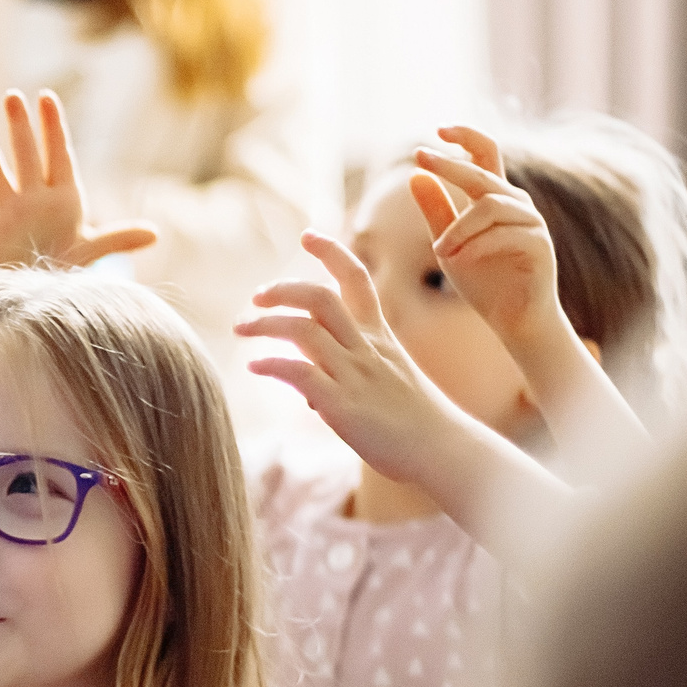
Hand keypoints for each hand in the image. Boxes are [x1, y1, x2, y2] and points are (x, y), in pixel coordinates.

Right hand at [0, 90, 158, 269]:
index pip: (59, 157)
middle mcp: (33, 202)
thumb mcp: (91, 254)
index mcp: (62, 201)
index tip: (46, 97)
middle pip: (26, 158)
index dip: (54, 128)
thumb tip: (155, 233)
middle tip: (12, 96)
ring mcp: (8, 217)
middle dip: (20, 128)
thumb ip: (117, 240)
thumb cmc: (67, 273)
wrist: (40, 305)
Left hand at [236, 232, 470, 485]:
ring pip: (303, 331)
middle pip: (320, 297)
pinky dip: (272, 364)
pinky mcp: (343, 406)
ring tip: (241, 328)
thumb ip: (347, 376)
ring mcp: (354, 375)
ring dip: (265, 324)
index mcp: (380, 337)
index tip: (307, 235)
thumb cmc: (418, 423)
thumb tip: (307, 391)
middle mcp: (366, 349)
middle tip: (257, 298)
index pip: (357, 279)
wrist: (445, 451)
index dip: (332, 252)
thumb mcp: (387, 384)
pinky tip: (255, 367)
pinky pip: (300, 373)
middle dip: (283, 289)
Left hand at [408, 126, 564, 350]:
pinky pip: (504, 235)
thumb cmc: (484, 283)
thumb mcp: (449, 245)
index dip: (467, 137)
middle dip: (450, 164)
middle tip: (420, 157)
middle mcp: (517, 204)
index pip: (486, 155)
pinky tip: (459, 261)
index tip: (438, 129)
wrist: (514, 321)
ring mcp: (532, 224)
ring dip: (459, 227)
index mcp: (495, 199)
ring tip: (440, 252)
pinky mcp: (540, 246)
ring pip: (490, 206)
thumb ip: (436, 211)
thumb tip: (415, 175)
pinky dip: (477, 246)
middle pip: (483, 174)